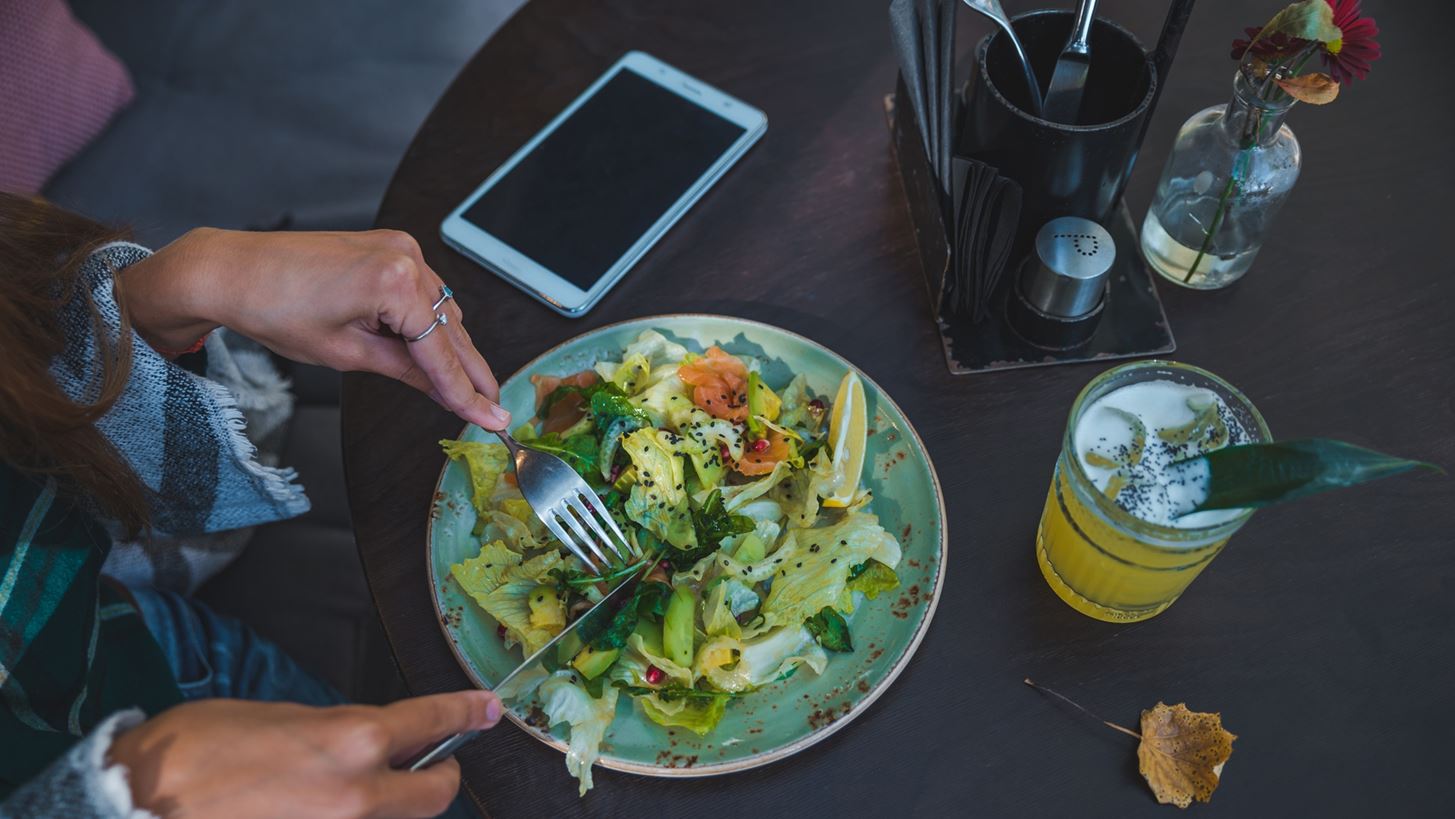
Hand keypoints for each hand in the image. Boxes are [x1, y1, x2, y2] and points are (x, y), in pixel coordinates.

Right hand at [108, 690, 501, 818]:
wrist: (134, 810)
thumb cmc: (190, 756)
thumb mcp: (270, 716)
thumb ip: (327, 729)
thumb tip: (352, 740)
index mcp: (352, 740)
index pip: (432, 723)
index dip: (465, 713)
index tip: (486, 710)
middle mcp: (359, 795)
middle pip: (435, 795)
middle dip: (434, 779)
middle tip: (422, 768)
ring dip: (381, 808)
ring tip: (337, 793)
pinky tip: (314, 809)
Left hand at [120, 228, 509, 429]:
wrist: (233, 270)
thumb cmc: (276, 309)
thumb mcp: (347, 353)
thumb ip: (408, 371)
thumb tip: (446, 393)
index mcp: (395, 282)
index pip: (442, 351)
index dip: (466, 391)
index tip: (491, 419)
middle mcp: (406, 256)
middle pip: (451, 328)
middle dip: (469, 371)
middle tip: (492, 408)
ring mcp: (400, 246)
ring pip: (441, 310)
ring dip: (448, 347)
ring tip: (462, 389)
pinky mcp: (389, 245)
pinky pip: (423, 291)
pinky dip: (427, 321)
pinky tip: (429, 351)